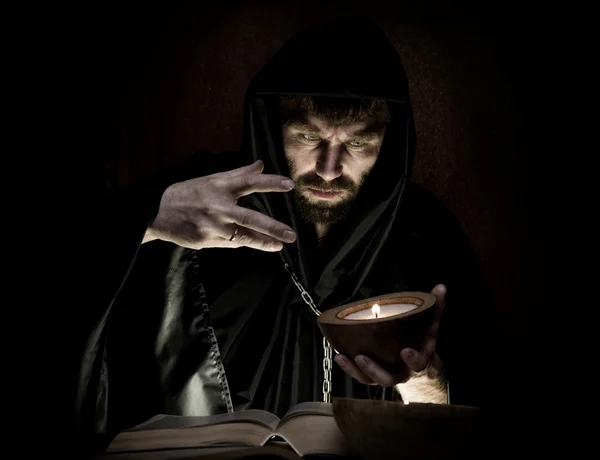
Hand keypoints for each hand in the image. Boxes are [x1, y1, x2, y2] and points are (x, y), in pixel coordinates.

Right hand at [144, 160, 296, 250]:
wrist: (157, 212)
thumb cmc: (188, 193)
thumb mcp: (212, 179)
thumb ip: (239, 173)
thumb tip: (261, 164)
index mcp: (220, 187)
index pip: (250, 182)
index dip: (270, 182)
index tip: (290, 184)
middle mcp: (218, 206)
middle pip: (250, 218)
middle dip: (272, 227)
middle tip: (291, 235)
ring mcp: (213, 226)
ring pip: (243, 236)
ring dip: (263, 242)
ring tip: (278, 245)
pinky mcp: (206, 240)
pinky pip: (230, 243)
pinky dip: (242, 242)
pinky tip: (252, 243)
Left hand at [334, 284, 446, 386]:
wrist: (416, 363)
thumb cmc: (421, 341)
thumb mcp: (430, 325)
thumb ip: (435, 308)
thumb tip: (441, 287)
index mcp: (418, 361)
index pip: (418, 363)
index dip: (412, 359)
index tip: (405, 351)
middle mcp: (401, 372)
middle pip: (388, 378)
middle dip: (375, 369)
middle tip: (362, 357)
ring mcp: (385, 375)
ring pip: (370, 379)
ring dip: (356, 370)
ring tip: (342, 357)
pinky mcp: (371, 375)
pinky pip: (359, 375)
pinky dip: (349, 367)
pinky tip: (339, 355)